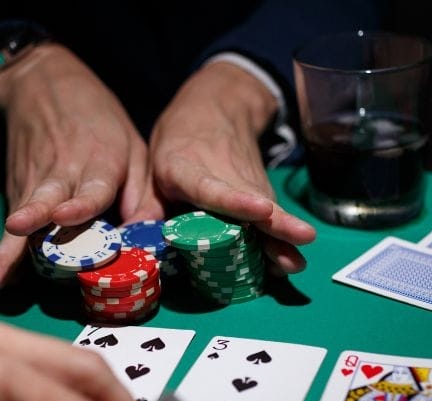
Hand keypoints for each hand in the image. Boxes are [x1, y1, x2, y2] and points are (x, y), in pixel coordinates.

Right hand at [0, 44, 154, 290]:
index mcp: (98, 162)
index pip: (90, 188)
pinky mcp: (16, 192)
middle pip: (45, 201)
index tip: (63, 215)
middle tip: (15, 231)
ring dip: (6, 249)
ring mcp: (33, 184)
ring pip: (21, 219)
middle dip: (31, 218)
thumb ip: (141, 194)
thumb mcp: (133, 146)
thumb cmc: (99, 122)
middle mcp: (61, 175)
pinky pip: (14, 227)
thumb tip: (145, 241)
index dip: (79, 204)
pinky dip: (5, 252)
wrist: (42, 86)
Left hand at [146, 61, 316, 274]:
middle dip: (277, 223)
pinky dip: (279, 240)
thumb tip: (131, 240)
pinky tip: (287, 261)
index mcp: (188, 168)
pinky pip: (270, 218)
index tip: (261, 210)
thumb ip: (147, 206)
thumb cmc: (179, 143)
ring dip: (282, 237)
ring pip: (268, 211)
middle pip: (253, 201)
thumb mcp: (155, 167)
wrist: (217, 106)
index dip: (236, 201)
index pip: (212, 187)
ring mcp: (247, 183)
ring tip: (296, 263)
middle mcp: (224, 175)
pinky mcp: (261, 192)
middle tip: (300, 239)